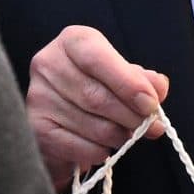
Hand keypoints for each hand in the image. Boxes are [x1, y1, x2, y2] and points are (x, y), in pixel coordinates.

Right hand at [28, 25, 167, 187]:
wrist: (64, 114)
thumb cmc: (98, 86)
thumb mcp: (123, 75)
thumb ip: (142, 79)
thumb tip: (158, 88)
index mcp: (72, 42)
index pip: (97, 58)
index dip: (128, 83)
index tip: (151, 104)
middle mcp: (48, 64)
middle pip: (95, 96)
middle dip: (131, 116)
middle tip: (152, 127)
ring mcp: (37, 97)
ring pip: (90, 124)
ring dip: (118, 135)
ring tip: (129, 136)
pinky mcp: (35, 128)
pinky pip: (76, 146)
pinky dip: (98, 151)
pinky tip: (104, 148)